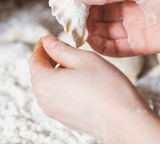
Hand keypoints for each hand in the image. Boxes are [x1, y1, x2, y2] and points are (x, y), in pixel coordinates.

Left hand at [30, 35, 159, 143]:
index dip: (41, 47)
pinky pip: (56, 97)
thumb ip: (62, 49)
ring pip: (47, 86)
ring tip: (72, 63)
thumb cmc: (107, 88)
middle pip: (38, 74)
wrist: (124, 121)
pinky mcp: (65, 119)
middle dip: (47, 59)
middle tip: (61, 47)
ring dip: (54, 72)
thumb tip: (48, 41)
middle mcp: (44, 100)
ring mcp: (54, 112)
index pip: (35, 60)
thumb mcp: (84, 59)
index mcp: (45, 83)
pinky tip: (78, 80)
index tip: (49, 38)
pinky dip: (60, 85)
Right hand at [77, 0, 159, 56]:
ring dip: (91, 32)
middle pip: (100, 15)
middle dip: (86, 17)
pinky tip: (91, 42)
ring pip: (105, 32)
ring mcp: (132, 29)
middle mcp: (127, 11)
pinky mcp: (138, 46)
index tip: (71, 0)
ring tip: (79, 31)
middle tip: (72, 18)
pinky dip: (102, 46)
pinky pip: (115, 48)